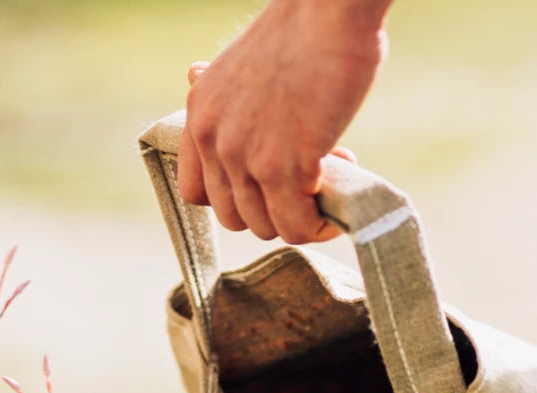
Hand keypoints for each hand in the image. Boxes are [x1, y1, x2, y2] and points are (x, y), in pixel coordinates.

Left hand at [178, 0, 390, 242]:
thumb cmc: (301, 31)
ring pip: (268, 227)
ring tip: (330, 178)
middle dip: (275, 210)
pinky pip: (297, 226)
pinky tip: (341, 191)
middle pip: (236, 219)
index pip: (196, 194)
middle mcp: (213, 139)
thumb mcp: (240, 64)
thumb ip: (224, 93)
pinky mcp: (282, 167)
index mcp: (200, 115)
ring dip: (303, 215)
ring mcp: (245, 157)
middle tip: (309, 181)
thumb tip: (195, 75)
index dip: (236, 199)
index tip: (269, 185)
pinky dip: (321, 224)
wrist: (329, 10)